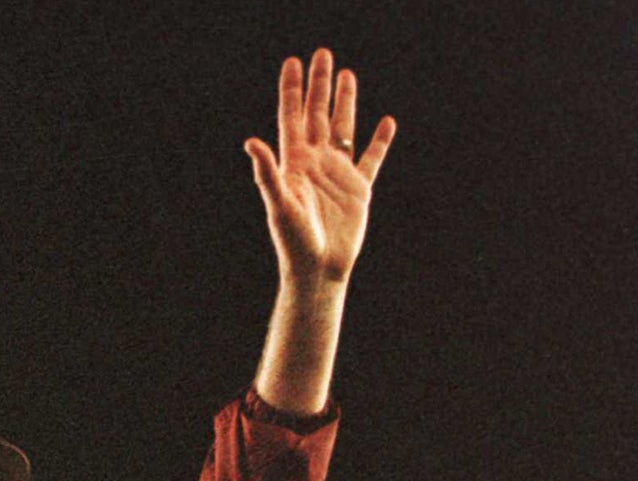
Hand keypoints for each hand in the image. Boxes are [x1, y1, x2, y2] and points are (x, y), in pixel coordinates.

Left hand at [245, 52, 394, 285]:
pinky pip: (371, 159)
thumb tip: (251, 142)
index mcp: (295, 162)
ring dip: (346, 102)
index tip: (293, 62)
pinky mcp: (359, 189)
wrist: (318, 270)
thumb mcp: (279, 205)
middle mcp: (316, 162)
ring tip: (348, 75)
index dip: (292, 90)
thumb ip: (267, 173)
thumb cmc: (294, 243)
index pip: (292, 117)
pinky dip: (380, 141)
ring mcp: (338, 174)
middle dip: (319, 85)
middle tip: (323, 53)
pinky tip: (386, 123)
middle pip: (318, 114)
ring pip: (344, 128)